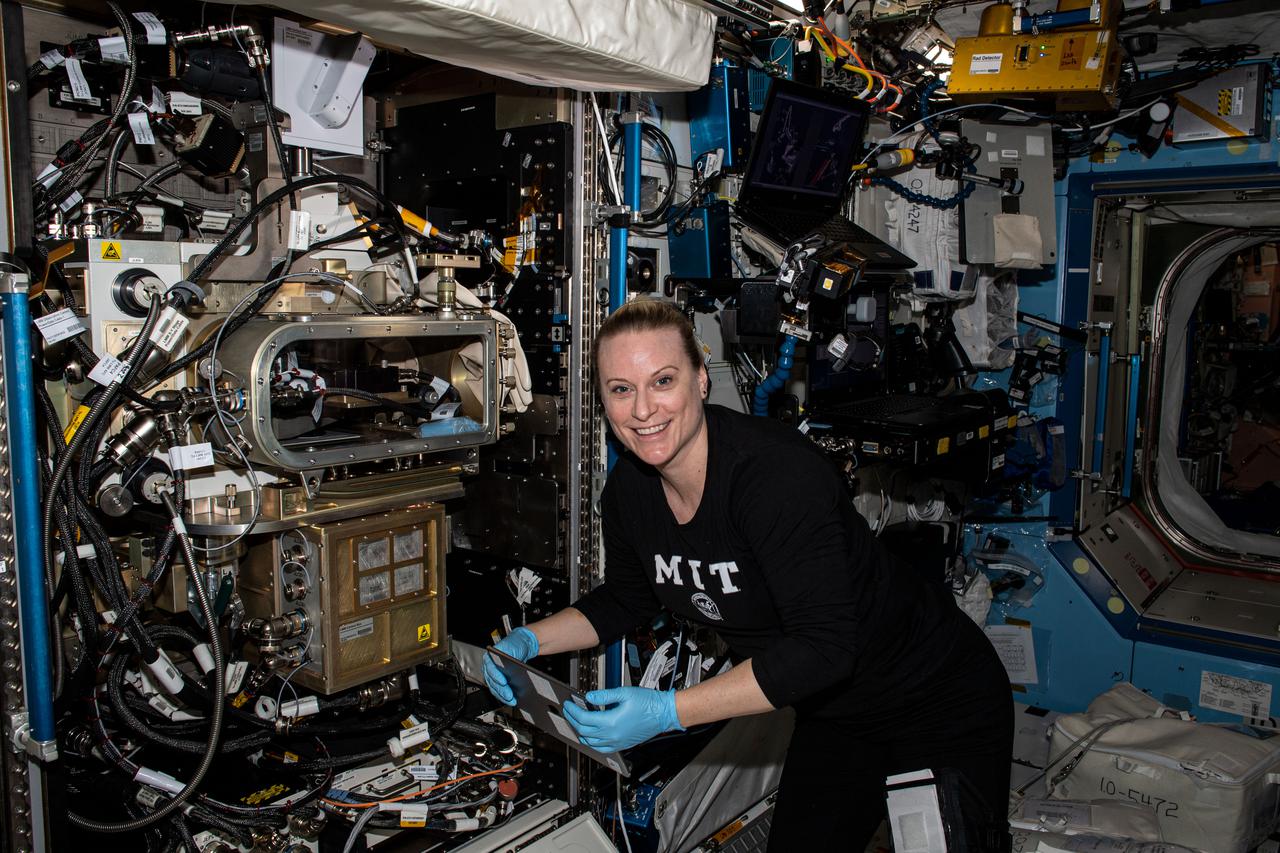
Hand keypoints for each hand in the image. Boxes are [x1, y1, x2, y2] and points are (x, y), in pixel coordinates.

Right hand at [483, 627, 538, 705]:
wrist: (520, 644)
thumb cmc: (515, 644)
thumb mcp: (512, 646)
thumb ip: (507, 654)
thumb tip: (506, 664)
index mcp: (490, 657)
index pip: (490, 668)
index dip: (496, 677)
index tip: (504, 682)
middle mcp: (489, 666)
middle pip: (492, 681)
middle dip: (501, 690)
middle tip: (509, 696)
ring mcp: (493, 674)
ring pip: (494, 688)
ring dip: (502, 696)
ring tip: (511, 700)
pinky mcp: (498, 680)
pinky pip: (498, 690)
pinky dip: (503, 696)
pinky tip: (510, 699)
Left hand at [561, 686, 683, 752]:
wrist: (663, 713)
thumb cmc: (648, 703)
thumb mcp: (624, 693)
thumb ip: (604, 696)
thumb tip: (589, 697)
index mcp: (611, 722)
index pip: (584, 718)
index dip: (573, 711)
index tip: (568, 704)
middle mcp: (612, 735)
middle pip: (584, 730)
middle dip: (573, 719)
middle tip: (569, 710)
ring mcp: (617, 742)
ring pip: (590, 742)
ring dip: (580, 731)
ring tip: (576, 721)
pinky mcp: (621, 745)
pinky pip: (601, 749)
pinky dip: (591, 743)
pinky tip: (590, 736)